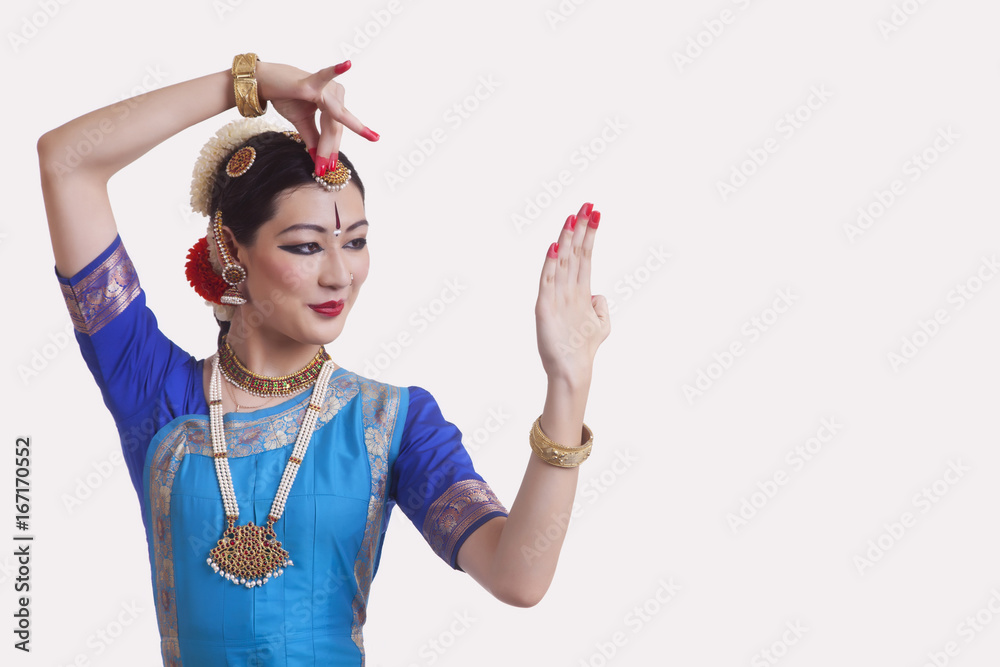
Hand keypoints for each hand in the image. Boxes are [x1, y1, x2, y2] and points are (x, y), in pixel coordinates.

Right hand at [255, 60, 378, 173]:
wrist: (263, 83)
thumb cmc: (284, 97)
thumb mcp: (302, 122)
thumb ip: (313, 138)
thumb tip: (320, 160)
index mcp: (335, 102)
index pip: (334, 130)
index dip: (330, 150)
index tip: (326, 170)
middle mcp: (335, 93)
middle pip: (335, 128)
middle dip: (329, 151)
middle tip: (324, 170)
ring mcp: (326, 87)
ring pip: (331, 121)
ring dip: (327, 144)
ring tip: (323, 163)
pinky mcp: (312, 82)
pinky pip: (324, 78)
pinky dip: (335, 71)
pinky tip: (346, 64)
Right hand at [535, 202, 610, 385]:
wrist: (572, 371)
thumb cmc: (583, 350)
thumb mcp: (601, 325)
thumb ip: (601, 307)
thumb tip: (598, 294)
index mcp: (579, 290)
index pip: (585, 255)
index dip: (590, 234)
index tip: (596, 212)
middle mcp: (566, 289)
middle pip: (574, 252)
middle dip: (580, 228)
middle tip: (587, 204)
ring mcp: (555, 296)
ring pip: (561, 261)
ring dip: (567, 239)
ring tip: (573, 217)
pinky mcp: (545, 307)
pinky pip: (547, 281)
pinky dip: (550, 263)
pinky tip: (554, 247)